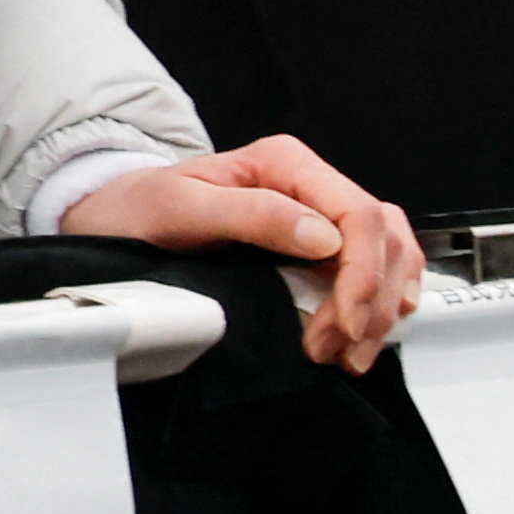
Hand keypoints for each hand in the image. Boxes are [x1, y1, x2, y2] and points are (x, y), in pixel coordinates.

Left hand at [61, 134, 423, 372]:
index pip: (358, 214)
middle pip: (383, 237)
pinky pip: (376, 269)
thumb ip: (251, 214)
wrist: (122, 219)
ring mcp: (319, 215)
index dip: (363, 273)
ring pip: (391, 254)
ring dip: (380, 309)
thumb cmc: (146, 207)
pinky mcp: (320, 248)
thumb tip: (323, 237)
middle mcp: (311, 184)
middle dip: (372, 300)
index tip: (345, 323)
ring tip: (347, 351)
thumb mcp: (183, 205)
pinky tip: (363, 332)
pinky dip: (380, 304)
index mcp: (286, 162)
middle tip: (338, 347)